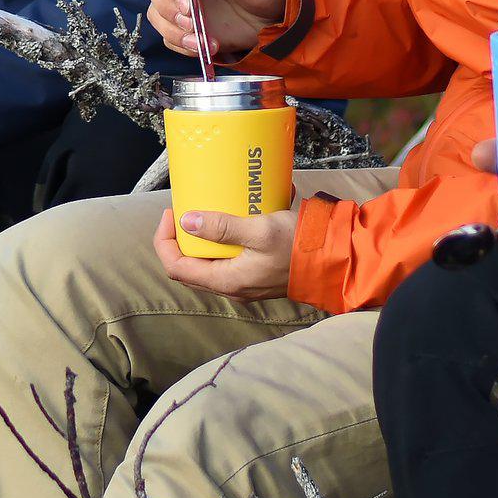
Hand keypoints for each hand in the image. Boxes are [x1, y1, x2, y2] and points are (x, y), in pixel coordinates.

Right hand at [144, 0, 287, 59]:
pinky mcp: (183, 20)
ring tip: (202, 43)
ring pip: (157, 11)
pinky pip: (169, 34)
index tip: (188, 5)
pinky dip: (182, 44)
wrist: (273, 8)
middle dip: (167, 7)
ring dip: (174, 31)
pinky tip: (204, 47)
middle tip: (190, 24)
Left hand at [151, 204, 297, 299]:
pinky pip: (224, 261)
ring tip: (202, 212)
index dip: (164, 240)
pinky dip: (217, 243)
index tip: (172, 213)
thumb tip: (186, 221)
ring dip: (197, 241)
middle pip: (187, 267)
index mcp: (226, 280)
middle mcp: (231, 287)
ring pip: (205, 265)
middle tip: (183, 210)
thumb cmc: (297, 245)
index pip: (176, 267)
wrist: (333, 261)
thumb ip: (222, 227)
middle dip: (177, 239)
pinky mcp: (254, 274)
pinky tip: (226, 221)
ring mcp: (242, 283)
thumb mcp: (258, 230)